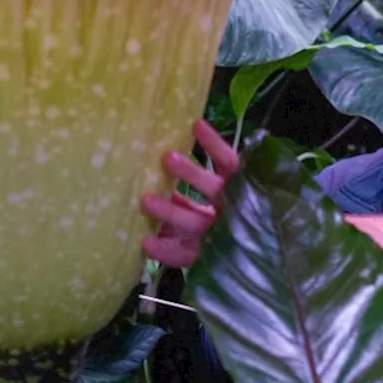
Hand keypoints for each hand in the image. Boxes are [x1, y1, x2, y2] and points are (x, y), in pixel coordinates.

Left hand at [141, 119, 239, 266]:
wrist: (237, 258)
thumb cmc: (217, 214)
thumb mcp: (215, 192)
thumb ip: (197, 177)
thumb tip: (168, 146)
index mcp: (237, 191)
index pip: (229, 163)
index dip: (214, 145)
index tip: (196, 125)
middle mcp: (230, 211)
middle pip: (212, 190)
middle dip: (191, 174)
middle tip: (166, 158)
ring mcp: (215, 235)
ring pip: (195, 221)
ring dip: (171, 211)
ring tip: (146, 199)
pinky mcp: (201, 256)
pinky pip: (182, 256)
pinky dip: (164, 251)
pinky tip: (145, 245)